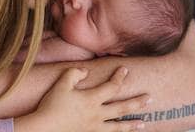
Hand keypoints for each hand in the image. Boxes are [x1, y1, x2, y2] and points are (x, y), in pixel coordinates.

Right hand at [14, 67, 148, 131]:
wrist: (44, 129)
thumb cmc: (51, 105)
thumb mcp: (61, 84)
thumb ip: (74, 73)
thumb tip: (85, 71)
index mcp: (92, 99)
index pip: (112, 86)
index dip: (120, 77)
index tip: (125, 70)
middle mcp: (96, 114)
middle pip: (122, 107)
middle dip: (137, 102)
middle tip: (150, 98)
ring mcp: (94, 127)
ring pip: (118, 127)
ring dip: (132, 125)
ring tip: (143, 123)